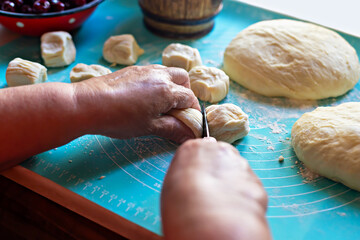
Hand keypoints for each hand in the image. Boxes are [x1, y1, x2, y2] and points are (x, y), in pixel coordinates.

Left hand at [74, 65, 199, 142]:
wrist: (88, 104)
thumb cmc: (119, 118)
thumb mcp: (150, 127)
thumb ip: (173, 129)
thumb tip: (189, 135)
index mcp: (167, 90)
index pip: (190, 98)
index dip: (193, 111)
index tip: (189, 122)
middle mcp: (159, 75)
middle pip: (183, 78)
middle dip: (185, 92)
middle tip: (177, 108)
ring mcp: (145, 69)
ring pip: (168, 72)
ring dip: (172, 84)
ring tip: (161, 102)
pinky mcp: (132, 69)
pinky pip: (152, 71)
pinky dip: (157, 81)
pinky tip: (145, 96)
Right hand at [161, 139, 270, 239]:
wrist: (209, 219)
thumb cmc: (182, 204)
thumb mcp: (171, 186)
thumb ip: (183, 176)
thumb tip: (187, 186)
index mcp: (194, 149)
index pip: (200, 150)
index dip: (201, 167)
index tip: (199, 180)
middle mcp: (219, 151)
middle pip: (222, 157)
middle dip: (220, 172)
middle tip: (211, 193)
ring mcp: (241, 165)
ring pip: (238, 173)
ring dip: (233, 185)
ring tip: (223, 206)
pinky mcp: (256, 182)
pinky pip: (250, 189)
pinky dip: (246, 198)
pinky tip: (235, 211)